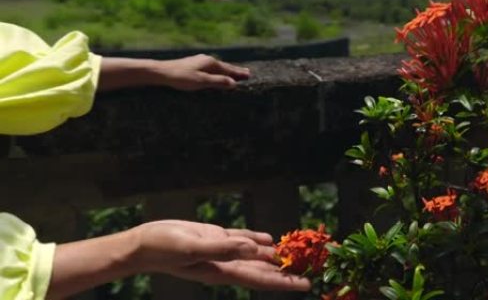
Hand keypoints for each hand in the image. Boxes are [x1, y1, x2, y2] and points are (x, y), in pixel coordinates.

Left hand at [99, 55, 249, 91]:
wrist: (161, 72)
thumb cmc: (181, 77)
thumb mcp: (201, 81)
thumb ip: (218, 82)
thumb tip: (233, 83)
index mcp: (210, 62)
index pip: (229, 69)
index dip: (239, 73)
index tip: (249, 75)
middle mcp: (206, 59)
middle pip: (224, 66)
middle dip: (235, 70)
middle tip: (246, 73)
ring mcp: (198, 61)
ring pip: (216, 67)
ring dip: (225, 71)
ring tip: (233, 73)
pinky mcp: (191, 65)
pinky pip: (209, 68)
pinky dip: (216, 71)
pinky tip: (213, 73)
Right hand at [131, 221, 310, 290]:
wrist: (143, 244)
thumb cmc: (164, 248)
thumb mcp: (194, 247)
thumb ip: (225, 248)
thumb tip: (255, 249)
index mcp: (223, 270)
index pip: (261, 279)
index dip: (284, 282)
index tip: (307, 284)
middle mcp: (226, 263)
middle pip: (263, 270)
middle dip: (285, 271)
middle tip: (310, 271)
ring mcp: (222, 250)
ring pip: (255, 254)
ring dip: (273, 255)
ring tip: (295, 255)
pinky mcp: (214, 237)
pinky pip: (241, 240)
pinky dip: (256, 240)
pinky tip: (268, 240)